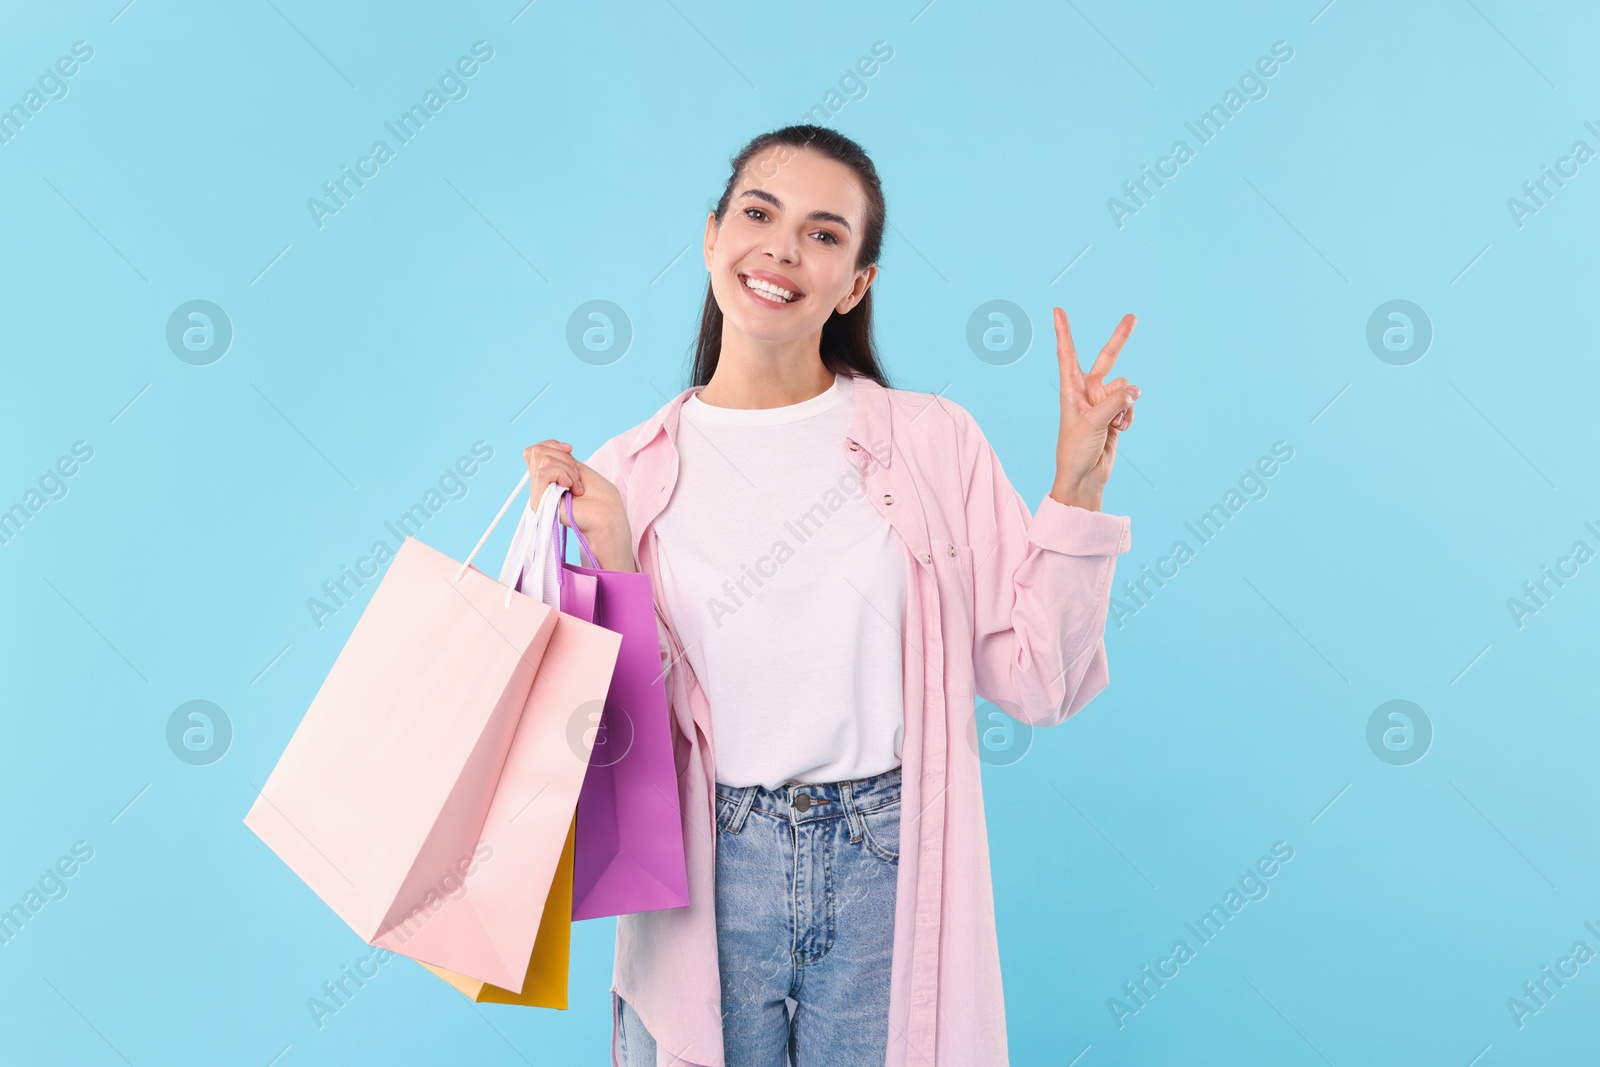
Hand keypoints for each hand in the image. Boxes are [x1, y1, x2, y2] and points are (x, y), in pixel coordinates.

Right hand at [522, 440, 635, 570]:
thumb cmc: (599, 496)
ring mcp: (537, 496)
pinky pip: (544, 473)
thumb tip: (545, 448)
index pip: (533, 452)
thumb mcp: (576, 468)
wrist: (608, 516)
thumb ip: (558, 458)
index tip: (570, 449)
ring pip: (543, 461)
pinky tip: (573, 489)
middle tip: (577, 476)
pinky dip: (564, 475)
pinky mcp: (540, 503)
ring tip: (577, 487)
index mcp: (546, 480)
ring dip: (568, 469)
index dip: (551, 444)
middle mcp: (538, 488)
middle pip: (536, 452)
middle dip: (563, 457)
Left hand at [1049, 308, 1139, 511]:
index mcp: (1070, 390)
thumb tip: (1136, 389)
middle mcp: (1087, 392)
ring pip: (1125, 389)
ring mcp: (1103, 402)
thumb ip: (1115, 402)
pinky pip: (1131, 405)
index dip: (1063, 332)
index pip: (1067, 355)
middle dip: (1120, 339)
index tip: (1057, 310)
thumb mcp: (1092, 423)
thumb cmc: (1076, 450)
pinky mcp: (1116, 414)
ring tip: (1113, 424)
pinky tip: (1120, 429)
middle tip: (1132, 316)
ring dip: (1124, 406)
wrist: (1084, 477)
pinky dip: (1129, 416)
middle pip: (1107, 359)